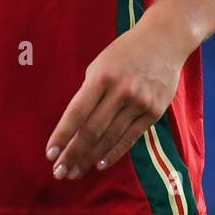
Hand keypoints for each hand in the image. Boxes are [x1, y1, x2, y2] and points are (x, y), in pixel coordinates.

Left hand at [45, 17, 187, 180]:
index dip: (62, 135)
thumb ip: (89, 93)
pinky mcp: (153, 112)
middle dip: (73, 154)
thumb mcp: (100, 64)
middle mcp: (120, 91)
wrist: (164, 41)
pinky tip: (99, 164)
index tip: (50, 154)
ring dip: (90, 158)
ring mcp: (139, 103)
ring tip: (75, 172)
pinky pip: (130, 138)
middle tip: (59, 172)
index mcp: (102, 77)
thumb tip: (74, 126)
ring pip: (110, 138)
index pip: (77, 112)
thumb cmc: (124, 53)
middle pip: (92, 130)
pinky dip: (113, 153)